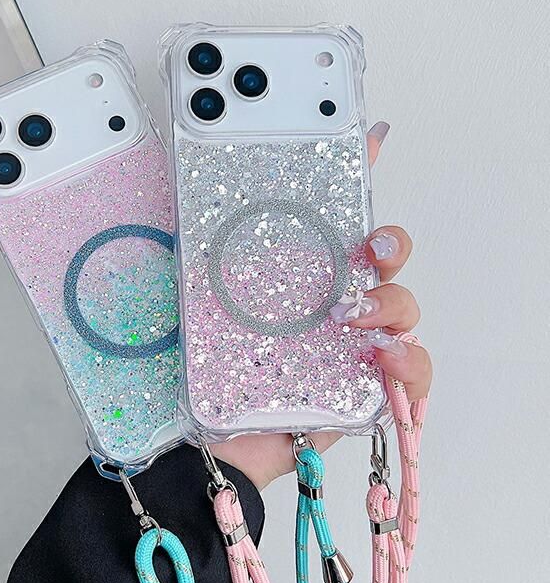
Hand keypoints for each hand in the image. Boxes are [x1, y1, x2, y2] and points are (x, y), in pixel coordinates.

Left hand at [210, 123, 432, 489]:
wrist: (203, 446)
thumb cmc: (194, 370)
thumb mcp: (181, 294)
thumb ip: (183, 242)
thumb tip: (170, 180)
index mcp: (289, 272)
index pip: (330, 216)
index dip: (356, 173)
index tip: (369, 136)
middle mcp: (325, 303)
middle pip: (384, 259)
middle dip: (391, 242)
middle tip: (371, 247)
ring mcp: (348, 346)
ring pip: (403, 308)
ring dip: (394, 304)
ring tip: (352, 318)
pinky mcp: (363, 390)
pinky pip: (413, 371)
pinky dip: (412, 363)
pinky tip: (382, 359)